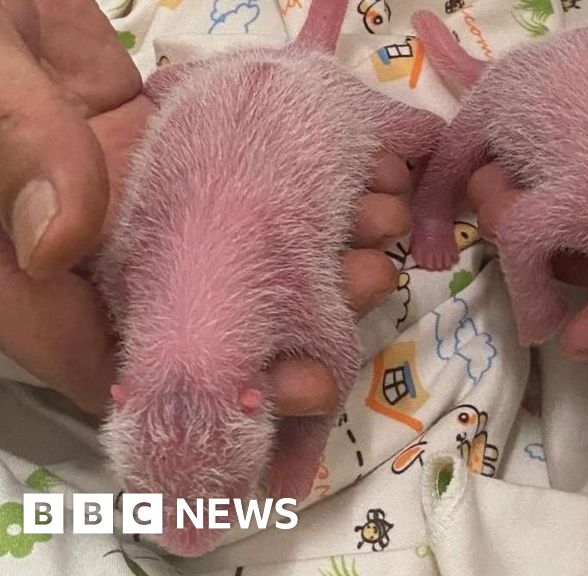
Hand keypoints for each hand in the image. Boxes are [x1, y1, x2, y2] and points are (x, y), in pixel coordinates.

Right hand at [0, 0, 407, 415]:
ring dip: (320, 247)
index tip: (276, 389)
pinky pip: (250, 185)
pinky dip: (311, 186)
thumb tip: (58, 243)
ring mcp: (139, 199)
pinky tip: (366, 178)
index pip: (101, 359)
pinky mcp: (174, 153)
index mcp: (20, 268)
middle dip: (290, 321)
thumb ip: (20, 153)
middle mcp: (89, 249)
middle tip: (364, 288)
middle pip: (195, 314)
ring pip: (237, 250)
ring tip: (382, 225)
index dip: (191, 389)